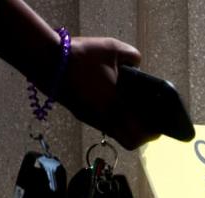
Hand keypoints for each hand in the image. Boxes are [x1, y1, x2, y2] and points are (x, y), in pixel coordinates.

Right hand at [55, 36, 157, 150]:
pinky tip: (115, 102)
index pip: (140, 135)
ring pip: (116, 134)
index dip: (152, 133)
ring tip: (133, 110)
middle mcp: (104, 119)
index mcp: (116, 108)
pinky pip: (104, 124)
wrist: (45, 60)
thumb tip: (139, 64)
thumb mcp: (112, 49)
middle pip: (129, 141)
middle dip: (141, 134)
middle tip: (147, 121)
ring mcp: (91, 119)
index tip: (158, 127)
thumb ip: (132, 56)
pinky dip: (114, 119)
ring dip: (127, 127)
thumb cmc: (81, 55)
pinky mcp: (81, 114)